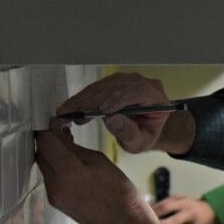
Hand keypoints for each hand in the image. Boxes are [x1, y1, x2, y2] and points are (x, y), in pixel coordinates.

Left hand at [35, 128, 151, 223]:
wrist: (125, 223)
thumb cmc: (120, 192)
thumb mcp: (99, 161)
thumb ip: (74, 147)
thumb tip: (58, 134)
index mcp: (69, 172)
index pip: (46, 142)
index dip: (48, 128)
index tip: (56, 122)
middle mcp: (56, 185)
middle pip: (41, 154)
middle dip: (48, 141)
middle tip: (63, 132)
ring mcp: (54, 196)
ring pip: (44, 166)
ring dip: (52, 154)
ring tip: (69, 148)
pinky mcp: (56, 202)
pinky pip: (50, 179)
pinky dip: (56, 168)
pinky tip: (71, 165)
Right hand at [55, 72, 194, 153]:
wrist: (142, 130)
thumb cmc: (144, 136)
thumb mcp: (139, 142)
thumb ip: (129, 132)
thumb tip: (112, 119)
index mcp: (156, 98)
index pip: (138, 92)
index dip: (119, 98)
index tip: (103, 110)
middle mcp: (142, 84)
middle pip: (116, 87)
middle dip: (94, 101)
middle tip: (75, 114)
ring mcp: (127, 81)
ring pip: (103, 86)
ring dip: (83, 99)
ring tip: (67, 114)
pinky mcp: (113, 82)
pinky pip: (95, 88)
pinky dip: (81, 98)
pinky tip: (70, 108)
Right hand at [153, 195, 217, 223]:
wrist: (208, 209)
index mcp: (191, 214)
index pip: (173, 220)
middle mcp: (184, 202)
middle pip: (164, 207)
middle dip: (152, 216)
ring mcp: (179, 197)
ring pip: (161, 203)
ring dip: (151, 212)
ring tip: (142, 221)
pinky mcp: (174, 195)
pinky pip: (161, 202)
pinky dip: (154, 209)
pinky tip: (148, 216)